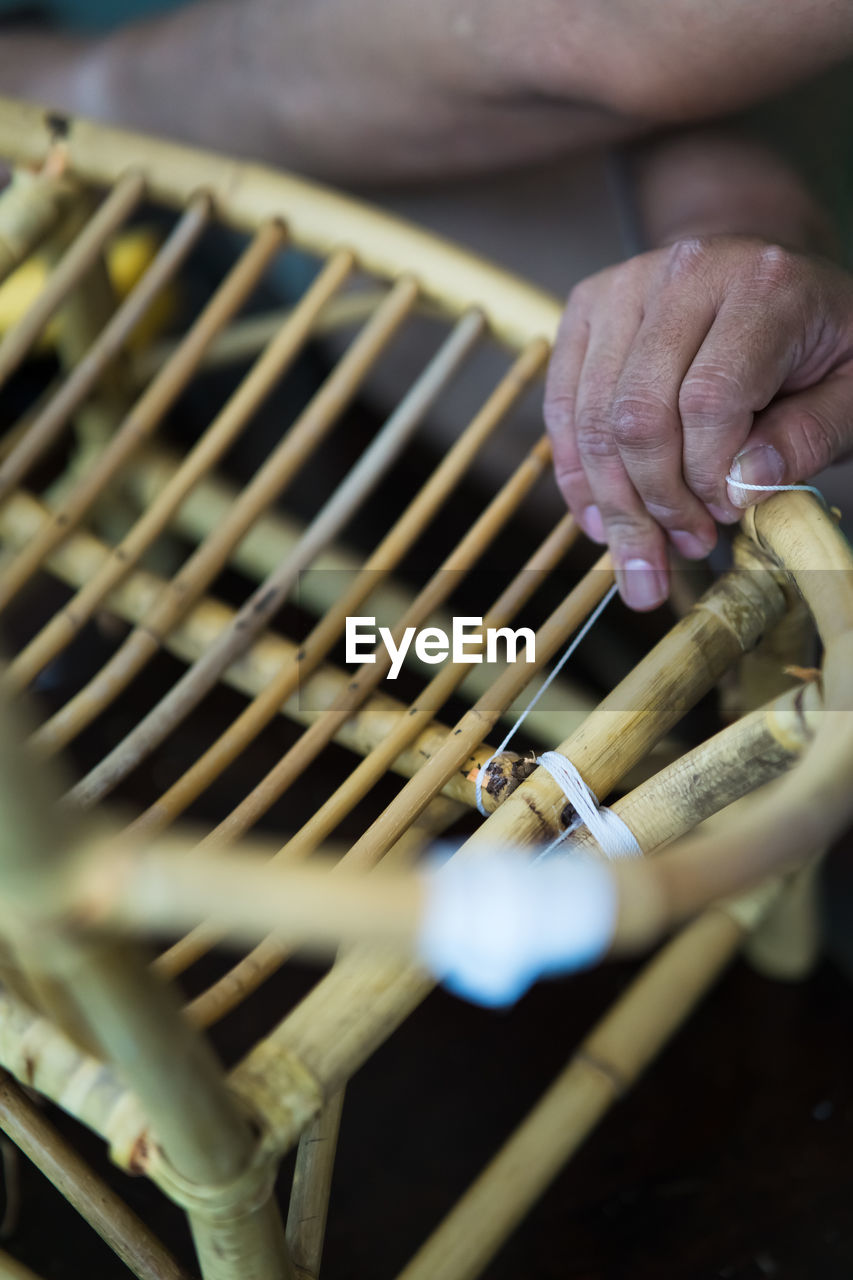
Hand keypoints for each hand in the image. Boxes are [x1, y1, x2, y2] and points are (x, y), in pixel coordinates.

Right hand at [544, 235, 852, 608]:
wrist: (771, 278)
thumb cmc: (819, 341)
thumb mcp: (852, 391)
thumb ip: (810, 436)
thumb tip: (743, 487)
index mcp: (762, 284)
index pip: (709, 399)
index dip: (710, 475)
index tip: (730, 512)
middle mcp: (684, 272)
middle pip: (638, 413)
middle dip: (657, 500)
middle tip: (687, 545)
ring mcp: (625, 286)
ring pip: (592, 420)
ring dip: (616, 501)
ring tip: (647, 548)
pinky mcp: (586, 308)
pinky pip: (563, 407)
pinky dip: (577, 474)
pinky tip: (600, 518)